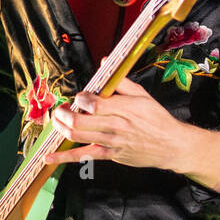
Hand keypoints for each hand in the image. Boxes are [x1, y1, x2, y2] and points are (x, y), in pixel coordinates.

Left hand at [43, 74, 191, 170]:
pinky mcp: (109, 155)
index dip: (80, 98)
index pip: (92, 103)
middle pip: (79, 120)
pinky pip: (83, 157)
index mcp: (123, 108)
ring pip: (77, 136)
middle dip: (63, 112)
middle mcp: (115, 126)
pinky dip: (63, 157)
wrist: (171, 145)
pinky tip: (49, 157)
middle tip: (62, 108)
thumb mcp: (143, 95)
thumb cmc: (157, 118)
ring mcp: (111, 143)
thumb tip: (105, 62)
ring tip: (57, 120)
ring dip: (60, 127)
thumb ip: (121, 81)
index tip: (80, 96)